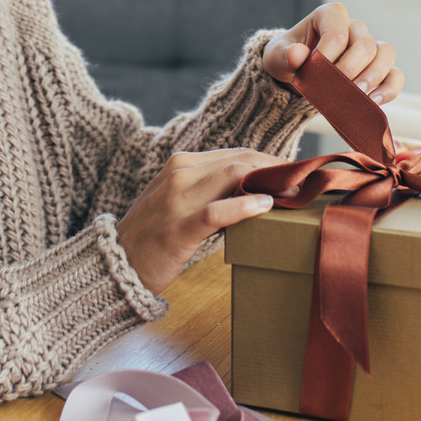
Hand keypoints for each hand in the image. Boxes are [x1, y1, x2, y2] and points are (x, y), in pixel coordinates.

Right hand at [116, 148, 285, 294]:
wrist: (116, 265)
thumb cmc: (152, 239)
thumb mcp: (179, 205)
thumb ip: (209, 194)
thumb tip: (253, 195)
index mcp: (180, 165)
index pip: (235, 154)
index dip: (269, 162)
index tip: (294, 174)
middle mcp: (179, 173)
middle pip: (239, 160)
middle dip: (275, 168)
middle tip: (304, 181)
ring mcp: (177, 198)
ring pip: (232, 176)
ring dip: (269, 182)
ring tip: (295, 192)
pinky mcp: (179, 226)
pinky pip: (218, 210)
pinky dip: (244, 205)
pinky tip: (266, 206)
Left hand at [263, 2, 403, 103]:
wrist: (295, 73)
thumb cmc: (288, 58)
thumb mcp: (277, 56)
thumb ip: (284, 54)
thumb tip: (297, 55)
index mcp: (330, 16)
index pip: (337, 32)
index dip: (328, 55)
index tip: (313, 73)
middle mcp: (354, 27)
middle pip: (364, 44)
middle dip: (349, 69)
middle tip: (334, 88)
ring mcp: (369, 46)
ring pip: (385, 54)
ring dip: (373, 77)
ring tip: (356, 95)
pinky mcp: (378, 69)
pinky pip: (395, 75)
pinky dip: (389, 89)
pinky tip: (373, 102)